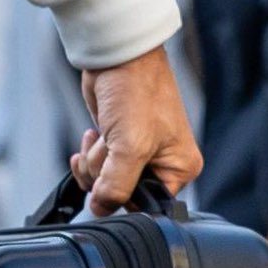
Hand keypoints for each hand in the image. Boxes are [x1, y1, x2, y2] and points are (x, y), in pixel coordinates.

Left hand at [71, 50, 201, 213]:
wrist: (117, 58)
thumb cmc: (137, 91)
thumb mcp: (130, 148)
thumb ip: (116, 187)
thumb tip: (102, 209)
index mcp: (180, 168)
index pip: (148, 205)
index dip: (124, 198)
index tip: (112, 180)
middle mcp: (162, 163)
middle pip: (123, 194)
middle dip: (106, 174)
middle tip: (110, 146)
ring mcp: (137, 153)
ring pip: (105, 181)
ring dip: (95, 160)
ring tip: (103, 135)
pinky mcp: (117, 144)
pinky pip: (96, 167)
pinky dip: (88, 155)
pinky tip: (92, 136)